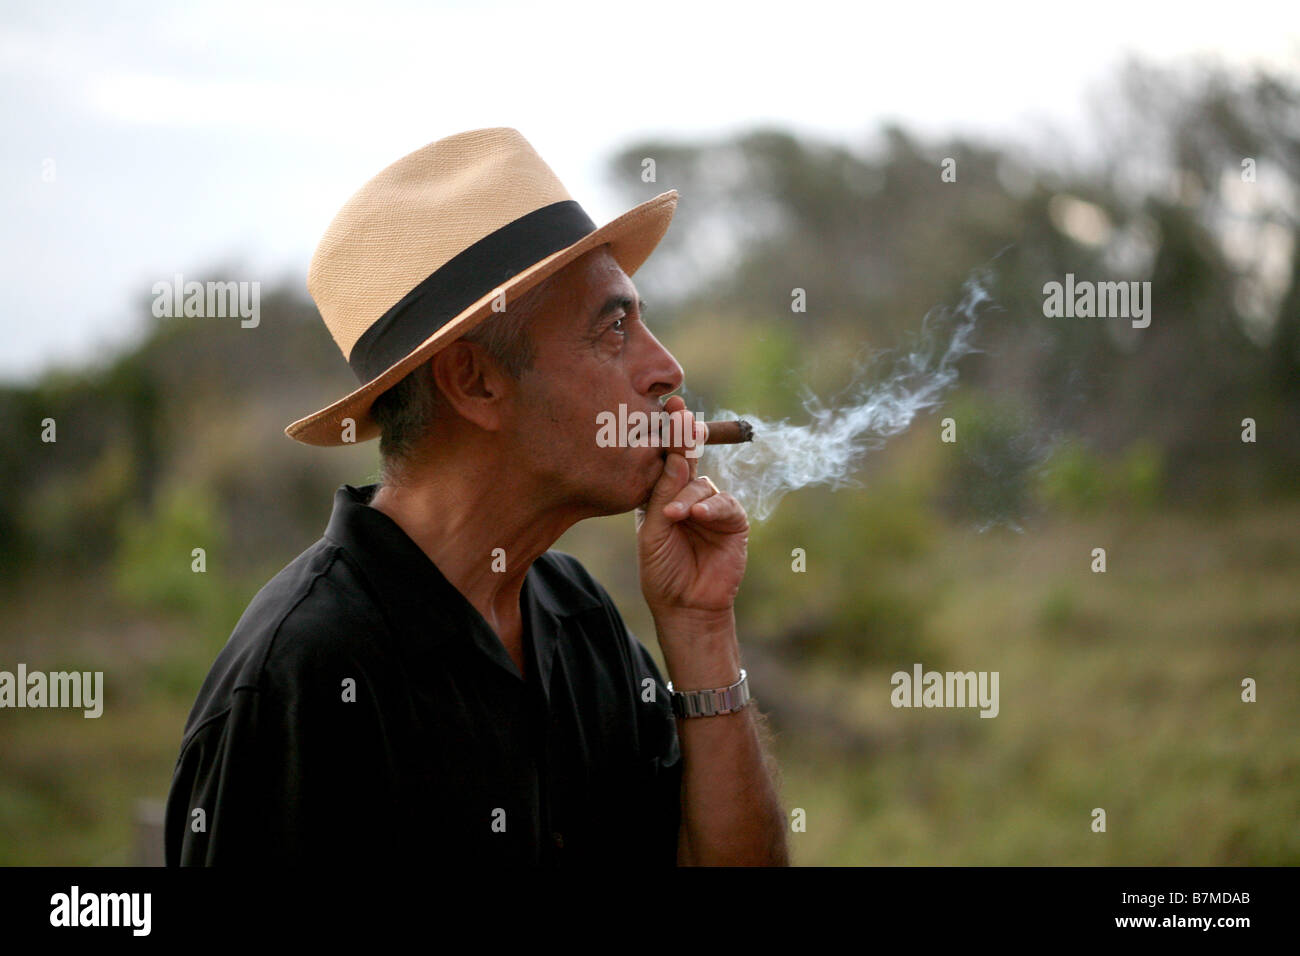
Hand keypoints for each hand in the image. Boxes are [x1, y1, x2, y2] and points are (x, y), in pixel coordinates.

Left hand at [636, 396, 749, 618]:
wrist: (684, 605)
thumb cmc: (661, 569)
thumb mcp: (652, 530)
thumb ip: (663, 494)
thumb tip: (674, 458)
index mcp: (663, 494)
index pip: (666, 459)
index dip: (669, 433)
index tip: (671, 405)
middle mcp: (687, 494)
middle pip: (687, 461)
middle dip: (684, 441)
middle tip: (681, 420)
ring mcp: (711, 506)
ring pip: (702, 484)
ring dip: (687, 497)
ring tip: (673, 516)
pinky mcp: (733, 522)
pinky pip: (724, 505)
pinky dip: (711, 508)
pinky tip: (696, 514)